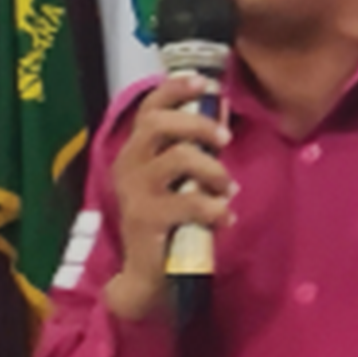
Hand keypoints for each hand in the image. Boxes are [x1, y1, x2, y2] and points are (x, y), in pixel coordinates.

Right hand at [102, 75, 235, 321]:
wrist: (147, 274)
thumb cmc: (167, 219)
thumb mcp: (178, 178)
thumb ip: (194, 147)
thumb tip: (220, 108)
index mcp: (135, 152)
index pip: (148, 108)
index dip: (174, 89)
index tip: (204, 82)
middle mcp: (129, 166)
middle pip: (157, 124)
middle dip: (198, 124)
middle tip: (225, 138)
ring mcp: (136, 193)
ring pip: (178, 158)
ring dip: (214, 169)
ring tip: (228, 188)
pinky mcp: (147, 220)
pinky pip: (189, 203)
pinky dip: (215, 208)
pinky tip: (225, 217)